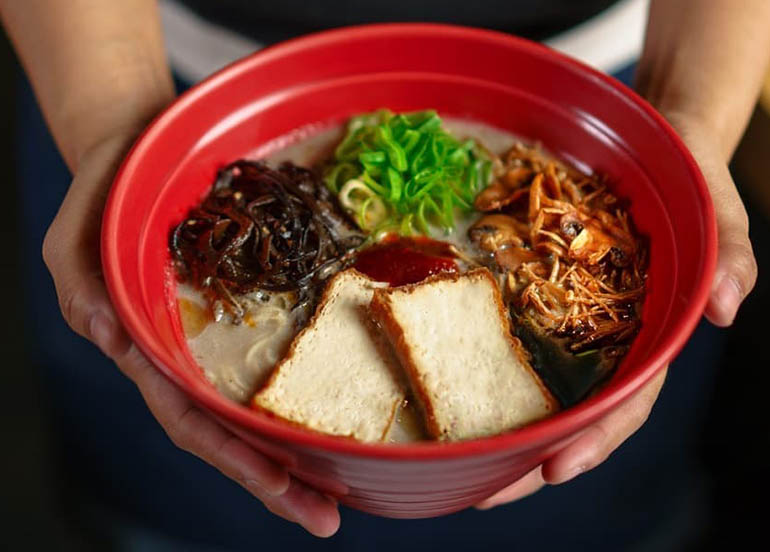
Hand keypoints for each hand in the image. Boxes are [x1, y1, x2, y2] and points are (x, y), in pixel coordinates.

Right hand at [42, 132, 340, 536]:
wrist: (143, 154)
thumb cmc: (108, 192)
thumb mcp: (75, 232)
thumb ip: (78, 281)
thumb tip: (106, 336)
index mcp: (148, 347)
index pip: (191, 419)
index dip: (235, 459)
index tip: (284, 491)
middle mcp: (187, 355)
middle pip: (231, 432)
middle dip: (276, 479)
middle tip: (329, 519)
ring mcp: (216, 336)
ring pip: (254, 405)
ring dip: (296, 451)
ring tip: (345, 486)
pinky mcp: (243, 307)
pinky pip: (271, 356)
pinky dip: (298, 392)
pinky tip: (332, 415)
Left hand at [476, 112, 757, 509]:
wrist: (653, 153)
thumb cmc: (689, 180)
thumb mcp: (716, 207)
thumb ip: (727, 251)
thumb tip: (727, 305)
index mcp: (651, 334)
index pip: (629, 399)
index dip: (598, 436)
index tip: (558, 467)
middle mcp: (608, 341)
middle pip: (574, 414)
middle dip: (533, 457)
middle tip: (483, 493)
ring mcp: (572, 326)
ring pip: (539, 390)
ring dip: (502, 431)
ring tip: (457, 466)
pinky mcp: (541, 303)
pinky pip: (512, 343)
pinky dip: (486, 375)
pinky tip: (448, 395)